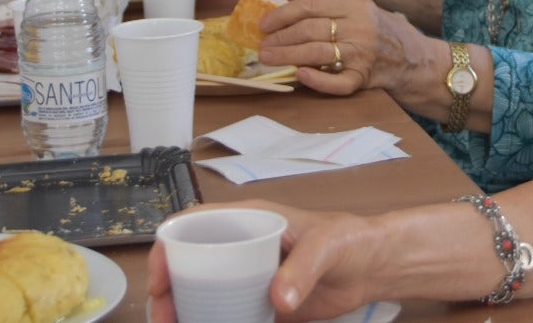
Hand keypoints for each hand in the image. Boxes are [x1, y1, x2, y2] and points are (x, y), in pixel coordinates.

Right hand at [147, 202, 377, 322]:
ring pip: (201, 293)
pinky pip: (226, 315)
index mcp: (248, 219)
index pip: (194, 225)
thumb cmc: (349, 239)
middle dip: (168, 291)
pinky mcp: (259, 304)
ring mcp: (247, 277)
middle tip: (165, 318)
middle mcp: (240, 246)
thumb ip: (302, 269)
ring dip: (184, 312)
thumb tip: (277, 300)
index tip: (160, 280)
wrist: (372, 267)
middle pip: (189, 264)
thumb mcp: (325, 246)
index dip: (167, 248)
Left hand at [257, 0, 408, 96]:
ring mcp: (363, 53)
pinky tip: (300, 76)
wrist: (421, 62)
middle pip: (310, 29)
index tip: (265, 23)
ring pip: (316, 52)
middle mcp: (360, 26)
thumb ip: (336, 11)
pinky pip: (336, 82)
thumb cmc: (388, 35)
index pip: (312, 4)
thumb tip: (289, 16)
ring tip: (269, 58)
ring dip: (288, 56)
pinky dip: (316, 80)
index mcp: (357, 4)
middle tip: (262, 45)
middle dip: (281, 37)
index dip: (283, 13)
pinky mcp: (365, 78)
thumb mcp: (366, 12)